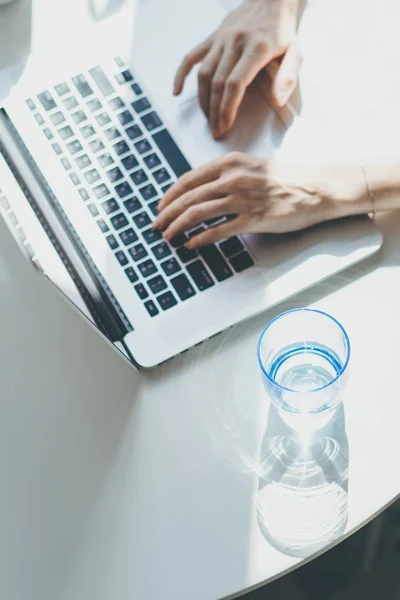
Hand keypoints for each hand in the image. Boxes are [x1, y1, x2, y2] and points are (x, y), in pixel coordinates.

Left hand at [154, 152, 368, 247]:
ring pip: (198, 213)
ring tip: (168, 237)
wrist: (317, 188)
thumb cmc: (286, 179)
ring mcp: (243, 199)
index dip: (169, 196)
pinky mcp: (254, 219)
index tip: (160, 207)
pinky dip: (200, 239)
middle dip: (167, 214)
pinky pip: (218, 231)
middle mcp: (233, 178)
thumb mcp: (252, 166)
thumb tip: (200, 190)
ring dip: (178, 227)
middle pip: (188, 198)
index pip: (188, 180)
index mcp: (230, 162)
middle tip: (157, 226)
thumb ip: (226, 173)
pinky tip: (190, 244)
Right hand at [173, 0, 301, 138]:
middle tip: (216, 131)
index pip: (234, 84)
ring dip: (203, 100)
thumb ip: (288, 77)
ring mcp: (221, 39)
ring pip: (204, 74)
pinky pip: (191, 57)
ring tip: (208, 119)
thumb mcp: (296, 51)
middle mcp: (235, 43)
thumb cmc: (284, 30)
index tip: (225, 126)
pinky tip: (177, 92)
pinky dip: (181, 74)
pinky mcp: (212, 37)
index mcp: (256, 48)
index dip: (227, 109)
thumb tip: (277, 101)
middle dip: (215, 112)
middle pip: (217, 83)